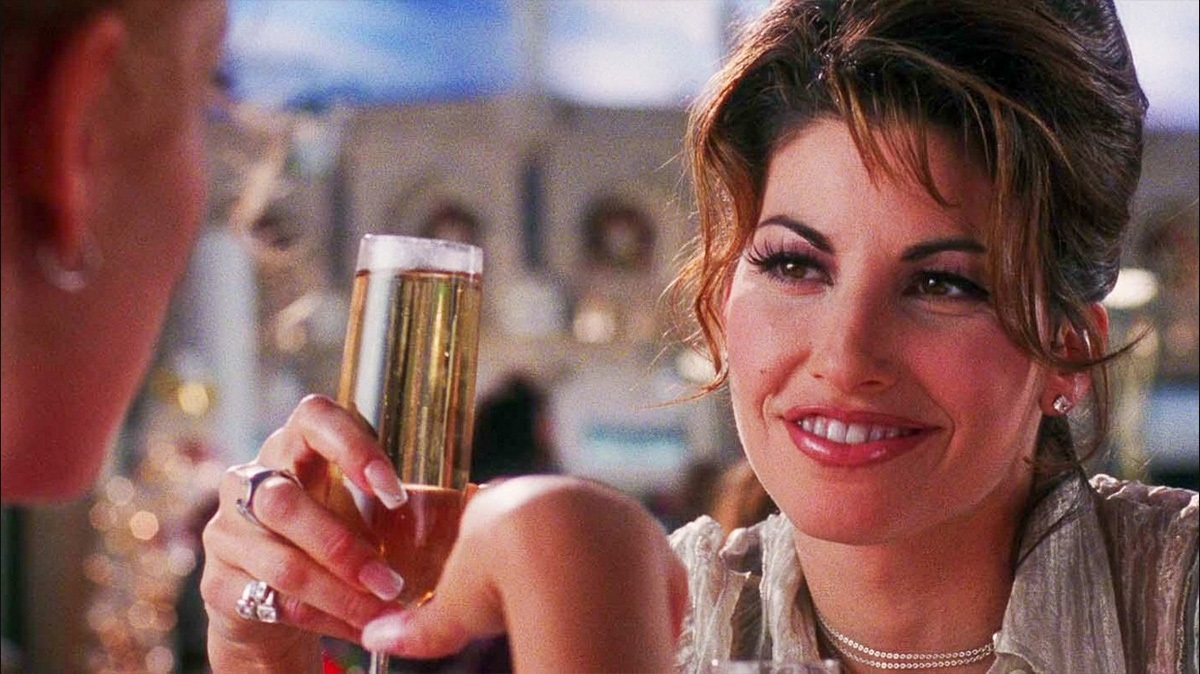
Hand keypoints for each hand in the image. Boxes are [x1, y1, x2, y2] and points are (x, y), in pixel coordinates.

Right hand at [200, 394, 408, 672]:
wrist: (270, 603)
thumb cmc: (333, 540)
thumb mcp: (363, 513)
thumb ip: (402, 500)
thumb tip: (482, 494)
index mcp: (294, 448)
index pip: (312, 416)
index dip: (351, 446)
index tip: (392, 491)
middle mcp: (249, 480)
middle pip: (283, 500)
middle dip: (344, 545)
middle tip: (393, 581)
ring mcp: (226, 531)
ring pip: (280, 560)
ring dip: (339, 591)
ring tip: (385, 610)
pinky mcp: (216, 582)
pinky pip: (271, 601)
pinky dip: (323, 619)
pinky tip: (358, 628)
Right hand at [361, 475, 687, 672]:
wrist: (564, 552)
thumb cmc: (500, 575)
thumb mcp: (456, 607)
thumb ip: (420, 625)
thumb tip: (374, 639)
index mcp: (506, 503)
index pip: (497, 520)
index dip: (498, 551)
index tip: (499, 576)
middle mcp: (560, 494)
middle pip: (552, 526)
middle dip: (550, 559)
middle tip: (544, 596)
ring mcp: (607, 509)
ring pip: (603, 541)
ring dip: (600, 573)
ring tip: (592, 611)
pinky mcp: (647, 534)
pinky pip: (647, 567)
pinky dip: (643, 594)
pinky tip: (636, 621)